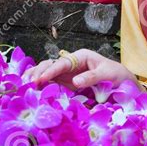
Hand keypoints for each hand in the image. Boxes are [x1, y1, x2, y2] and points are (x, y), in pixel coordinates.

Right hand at [23, 48, 137, 90]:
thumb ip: (92, 77)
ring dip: (35, 76)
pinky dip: (40, 83)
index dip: (51, 70)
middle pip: (50, 64)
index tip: (41, 79)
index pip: (63, 62)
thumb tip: (75, 81)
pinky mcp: (65, 83)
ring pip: (46, 71)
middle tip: (30, 84)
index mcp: (81, 56)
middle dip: (39, 72)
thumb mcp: (107, 74)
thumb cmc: (116, 75)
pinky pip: (50, 81)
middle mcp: (71, 63)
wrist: (121, 82)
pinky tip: (30, 88)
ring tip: (25, 85)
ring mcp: (67, 73)